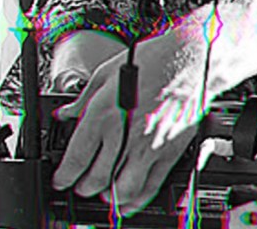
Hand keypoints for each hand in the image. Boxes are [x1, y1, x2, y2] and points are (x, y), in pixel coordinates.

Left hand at [52, 29, 200, 216]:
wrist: (194, 56)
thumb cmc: (155, 57)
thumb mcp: (109, 71)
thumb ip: (83, 98)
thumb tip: (67, 114)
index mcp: (103, 114)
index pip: (75, 161)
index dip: (63, 176)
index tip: (62, 178)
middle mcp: (123, 135)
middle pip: (94, 180)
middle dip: (83, 187)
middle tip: (81, 185)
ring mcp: (148, 146)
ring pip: (120, 191)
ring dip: (107, 197)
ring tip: (103, 193)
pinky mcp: (170, 150)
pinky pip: (150, 186)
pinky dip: (136, 200)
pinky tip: (129, 200)